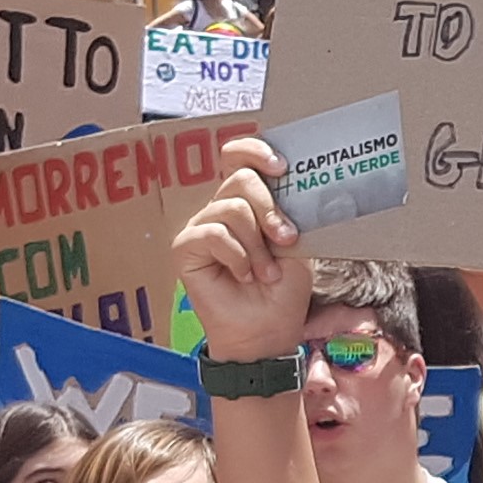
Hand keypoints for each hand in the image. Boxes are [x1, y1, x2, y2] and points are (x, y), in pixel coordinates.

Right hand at [172, 136, 312, 361]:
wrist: (267, 331)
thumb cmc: (282, 290)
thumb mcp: (298, 243)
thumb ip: (291, 210)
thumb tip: (295, 181)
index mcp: (248, 202)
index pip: (239, 157)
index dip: (255, 151)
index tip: (282, 167)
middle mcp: (222, 209)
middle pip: (240, 179)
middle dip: (269, 208)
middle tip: (286, 239)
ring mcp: (202, 227)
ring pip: (230, 208)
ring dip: (257, 244)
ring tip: (265, 272)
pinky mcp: (185, 248)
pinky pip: (212, 234)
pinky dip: (236, 256)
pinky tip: (242, 276)